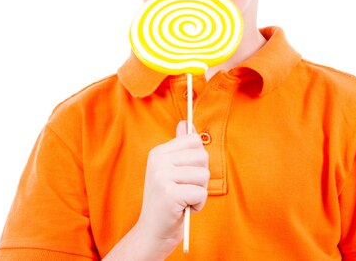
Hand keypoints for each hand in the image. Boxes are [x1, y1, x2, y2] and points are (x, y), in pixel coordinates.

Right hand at [106, 121, 209, 260]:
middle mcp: (158, 160)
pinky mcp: (169, 194)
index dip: (198, 159)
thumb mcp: (171, 170)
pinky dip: (198, 204)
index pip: (195, 140)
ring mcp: (162, 176)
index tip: (185, 174)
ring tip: (183, 199)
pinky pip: (201, 192)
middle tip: (185, 189)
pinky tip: (183, 209)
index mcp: (159, 152)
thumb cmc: (167, 201)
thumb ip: (180, 147)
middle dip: (201, 177)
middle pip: (202, 156)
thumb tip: (186, 122)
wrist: (152, 233)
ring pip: (204, 174)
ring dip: (200, 191)